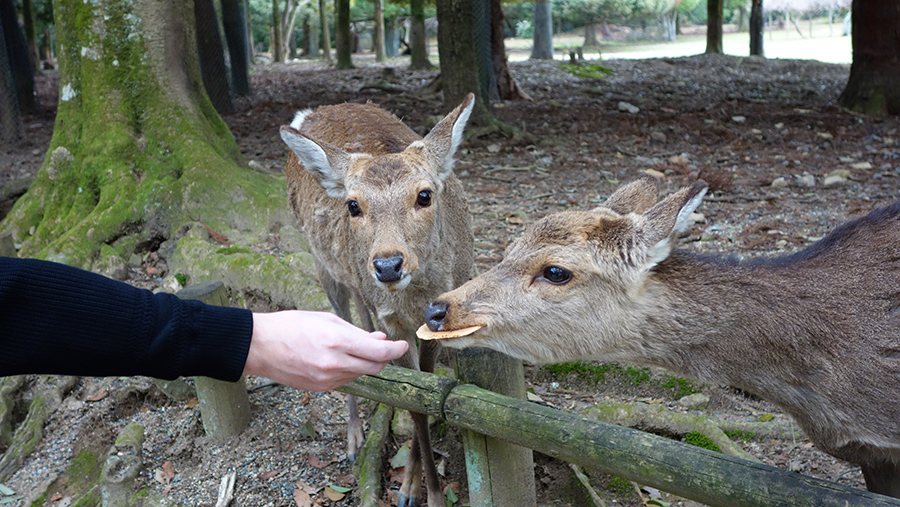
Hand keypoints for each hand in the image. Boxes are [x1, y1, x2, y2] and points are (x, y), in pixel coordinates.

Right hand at [243, 310, 407, 390]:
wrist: (260, 347)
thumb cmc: (291, 326)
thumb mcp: (326, 320)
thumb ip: (355, 332)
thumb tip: (379, 339)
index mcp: (337, 342)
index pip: (380, 352)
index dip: (396, 349)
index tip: (403, 345)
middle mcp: (335, 364)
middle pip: (375, 367)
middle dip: (384, 357)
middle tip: (384, 345)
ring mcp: (327, 379)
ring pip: (361, 374)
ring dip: (365, 362)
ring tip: (354, 347)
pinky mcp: (321, 388)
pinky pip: (346, 380)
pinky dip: (350, 369)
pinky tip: (340, 358)